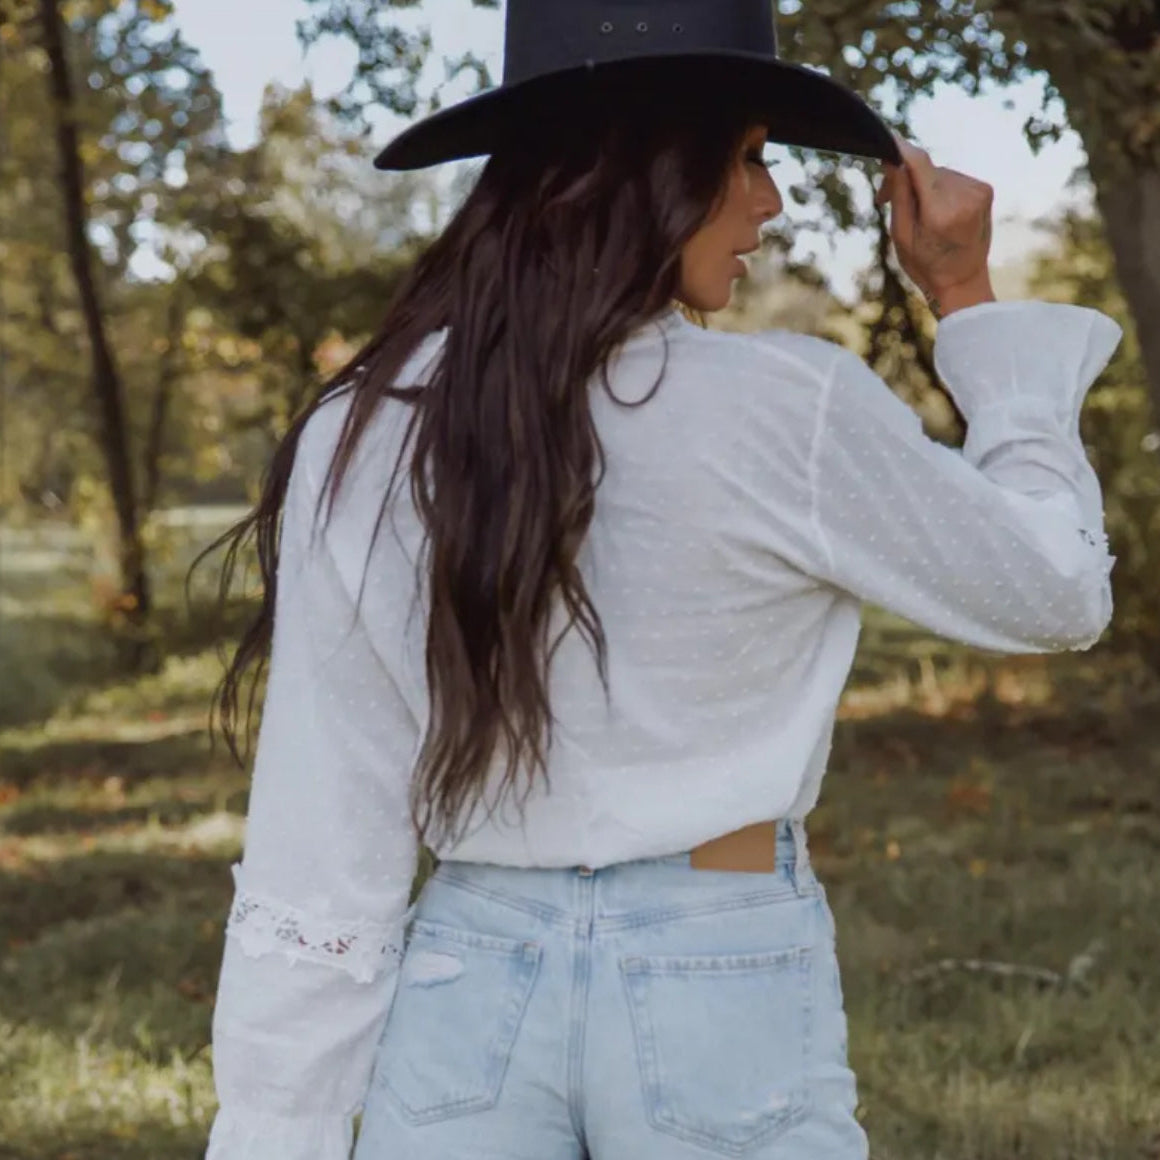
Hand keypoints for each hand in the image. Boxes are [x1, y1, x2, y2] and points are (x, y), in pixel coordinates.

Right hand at [874, 130, 993, 302]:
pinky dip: (939, 188)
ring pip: (939, 173)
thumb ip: (899, 194)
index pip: (919, 163)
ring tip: (915, 211)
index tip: (885, 138)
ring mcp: (979, 191)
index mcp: (941, 212)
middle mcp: (965, 196)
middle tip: (884, 199)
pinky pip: (953, 179)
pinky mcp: (985, 190)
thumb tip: (893, 159)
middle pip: (926, 169)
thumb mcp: (901, 235)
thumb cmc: (925, 264)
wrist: (963, 282)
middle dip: (904, 177)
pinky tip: (935, 210)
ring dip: (922, 184)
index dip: (901, 148)